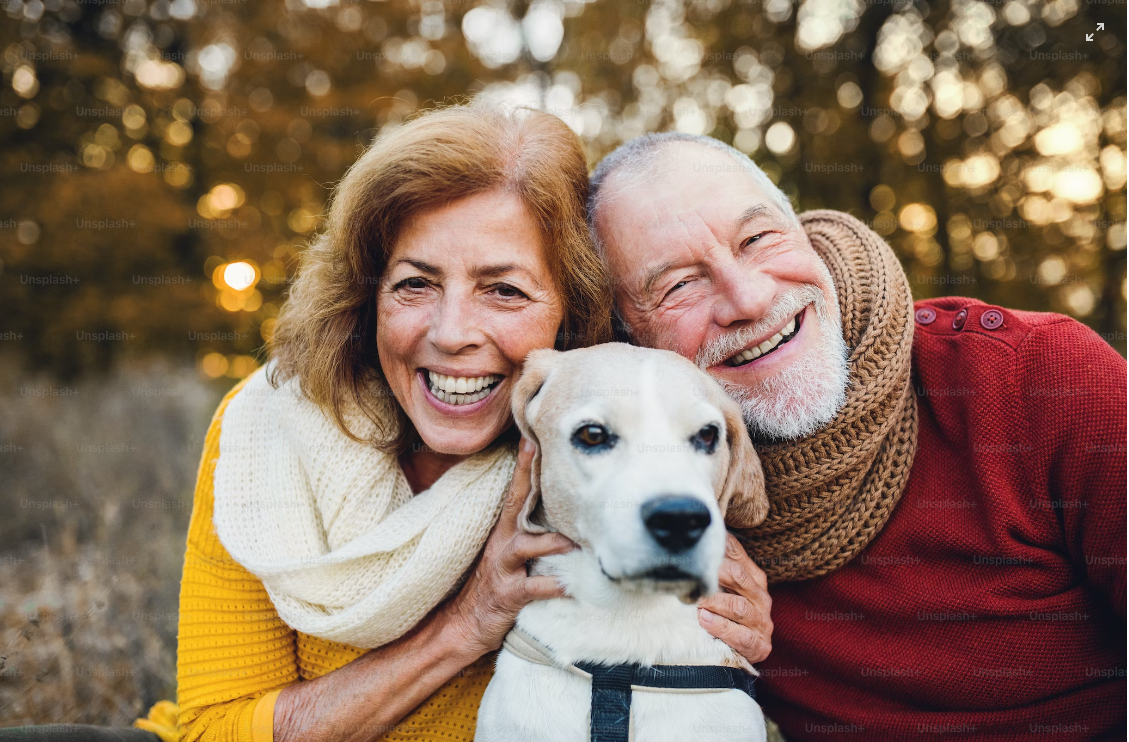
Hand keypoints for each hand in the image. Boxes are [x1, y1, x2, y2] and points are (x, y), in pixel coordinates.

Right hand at [439, 437, 577, 659]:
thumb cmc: (495, 585)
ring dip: (551, 543)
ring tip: (575, 543)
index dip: (522, 467)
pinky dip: (554, 586)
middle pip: (515, 505)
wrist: (464, 624)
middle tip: (541, 456)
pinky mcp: (509, 594)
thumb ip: (532, 534)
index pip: (514, 492)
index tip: (530, 440)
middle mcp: (502, 543)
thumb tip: (564, 515)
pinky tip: (572, 587)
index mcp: (504, 531)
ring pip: (526, 547)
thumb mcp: (510, 554)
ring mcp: (503, 568)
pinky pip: (534, 588)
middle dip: (527, 479)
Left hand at [697, 532, 772, 665]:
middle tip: (688, 576)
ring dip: (714, 603)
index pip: (734, 553)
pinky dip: (721, 627)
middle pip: (737, 576)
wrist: (740, 653)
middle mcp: (761, 597)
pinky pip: (742, 635)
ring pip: (739, 607)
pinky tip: (704, 621)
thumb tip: (693, 536)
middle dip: (711, 576)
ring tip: (694, 601)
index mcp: (754, 577)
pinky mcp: (759, 645)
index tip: (691, 545)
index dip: (714, 547)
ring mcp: (762, 622)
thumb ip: (712, 566)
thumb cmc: (725, 615)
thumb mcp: (720, 588)